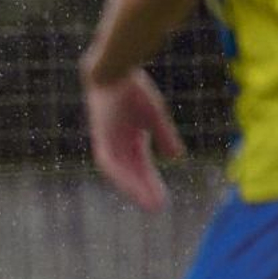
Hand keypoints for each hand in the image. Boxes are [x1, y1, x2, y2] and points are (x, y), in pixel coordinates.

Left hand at [83, 68, 184, 211]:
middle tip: (158, 208)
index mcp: (129, 140)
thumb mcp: (154, 116)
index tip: (162, 200)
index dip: (150, 183)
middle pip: (130, 174)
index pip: (140, 168)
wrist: (115, 70)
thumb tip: (176, 157)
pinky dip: (120, 174)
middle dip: (144, 190)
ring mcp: (107, 141)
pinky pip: (108, 161)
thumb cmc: (132, 89)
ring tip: (149, 202)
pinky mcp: (100, 136)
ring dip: (133, 188)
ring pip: (119, 172)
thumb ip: (164, 136)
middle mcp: (117, 145)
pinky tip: (131, 186)